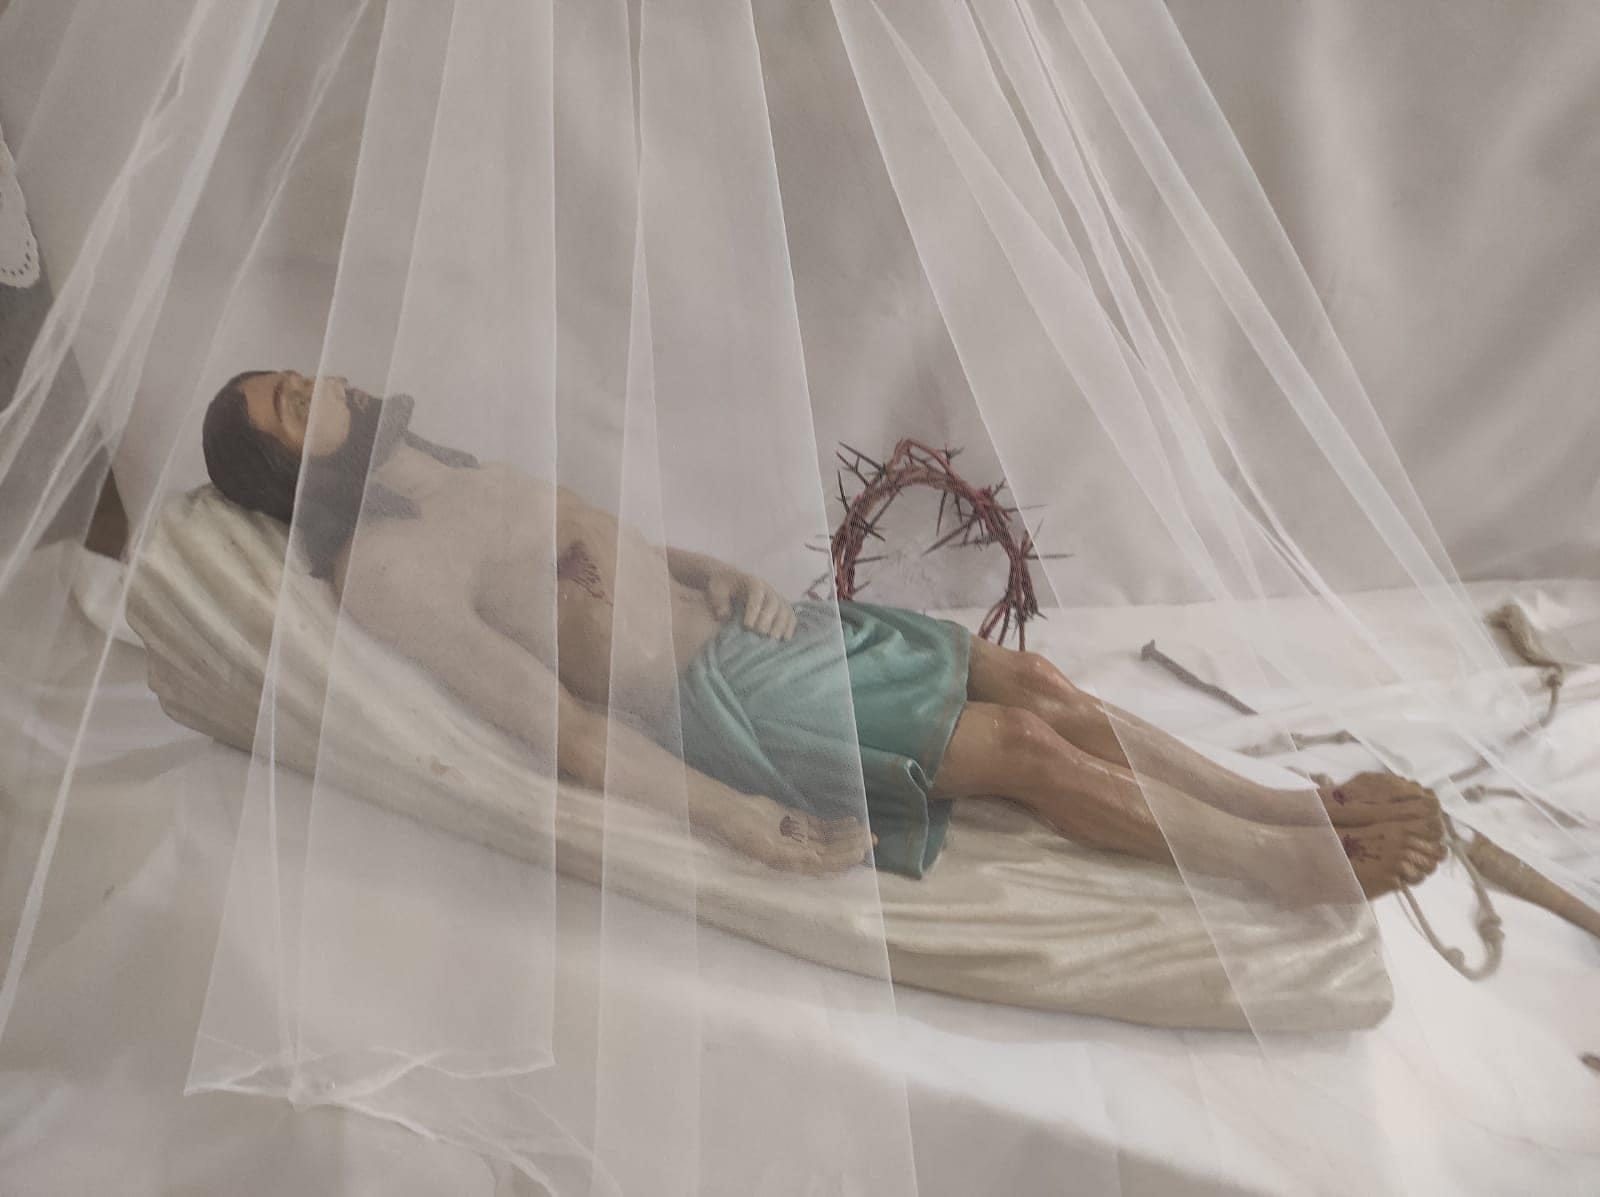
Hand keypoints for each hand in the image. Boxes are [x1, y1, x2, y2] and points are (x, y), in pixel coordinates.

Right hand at [695, 791, 872, 875]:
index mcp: (793, 863)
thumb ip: (792, 856)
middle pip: (832, 852)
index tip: (860, 852)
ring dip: (849, 836)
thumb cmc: (744, 834)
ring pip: (830, 839)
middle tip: (873, 840)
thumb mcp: (766, 848)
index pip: (825, 864)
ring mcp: (800, 837)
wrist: (732, 813)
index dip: (843, 859)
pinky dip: (837, 825)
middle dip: (852, 847)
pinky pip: (823, 826)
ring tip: (868, 831)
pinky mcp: (798, 823)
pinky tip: (852, 822)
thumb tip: (818, 862)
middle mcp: (800, 853)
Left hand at [704, 569, 797, 639]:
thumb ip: (719, 601)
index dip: (754, 609)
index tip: (747, 626)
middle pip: (773, 602)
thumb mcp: (716, 590)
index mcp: (752, 582)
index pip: (756, 593)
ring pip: (784, 609)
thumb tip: (724, 616)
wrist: (730, 580)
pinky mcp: (780, 606)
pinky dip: (790, 626)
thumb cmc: (722, 586)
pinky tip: (785, 639)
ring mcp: (776, 597)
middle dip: (768, 619)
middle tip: (760, 633)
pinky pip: (790, 615)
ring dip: (781, 624)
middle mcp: (767, 588)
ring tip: (773, 639)